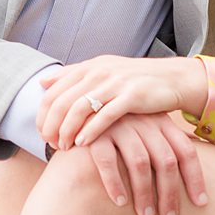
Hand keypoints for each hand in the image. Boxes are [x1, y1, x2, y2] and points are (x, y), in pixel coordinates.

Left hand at [39, 54, 208, 151]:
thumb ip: (73, 75)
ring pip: (79, 108)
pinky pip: (105, 115)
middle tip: (50, 145)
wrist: (172, 78)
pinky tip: (83, 143)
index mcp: (89, 67)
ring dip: (67, 131)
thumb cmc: (134, 80)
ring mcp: (116, 83)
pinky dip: (91, 130)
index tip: (42, 134)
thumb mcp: (102, 71)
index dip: (43, 115)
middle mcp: (99, 72)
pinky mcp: (133, 96)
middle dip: (52, 126)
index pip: (53, 91)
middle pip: (62, 102)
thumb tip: (43, 81)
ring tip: (64, 147)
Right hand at [72, 110, 209, 214]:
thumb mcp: (144, 133)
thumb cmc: (116, 134)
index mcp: (161, 121)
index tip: (200, 204)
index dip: (195, 178)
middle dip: (169, 193)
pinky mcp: (94, 133)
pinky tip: (119, 202)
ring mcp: (118, 124)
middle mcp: (143, 120)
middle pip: (166, 161)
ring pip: (140, 163)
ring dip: (144, 193)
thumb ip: (164, 148)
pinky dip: (115, 183)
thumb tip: (192, 177)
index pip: (186, 151)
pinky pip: (107, 161)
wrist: (75, 114)